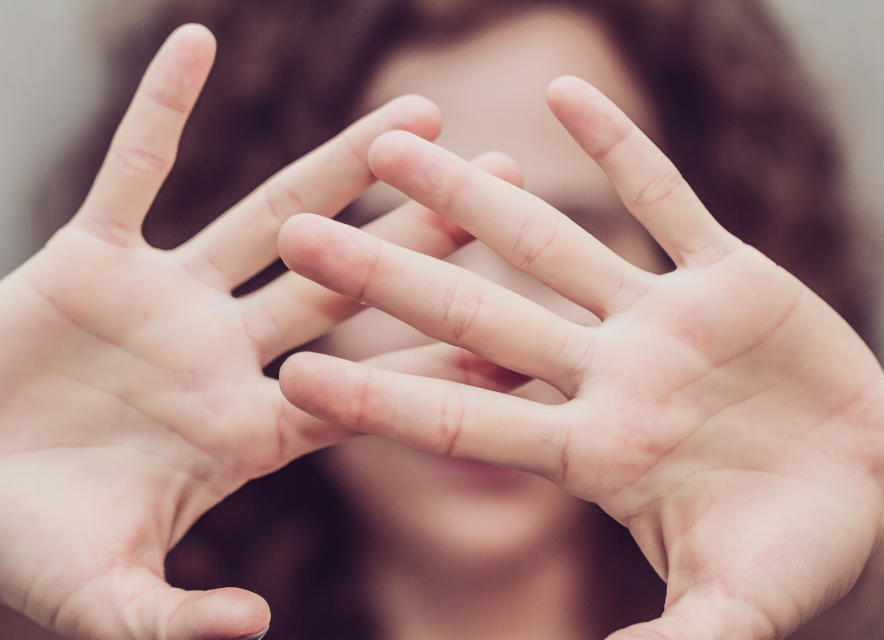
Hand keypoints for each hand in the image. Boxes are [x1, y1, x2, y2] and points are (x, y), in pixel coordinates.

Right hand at [0, 24, 522, 639]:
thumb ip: (177, 622)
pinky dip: (159, 110)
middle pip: (348, 284)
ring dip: (343, 165)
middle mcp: (225, 354)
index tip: (521, 332)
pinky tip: (197, 43)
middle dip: (425, 239)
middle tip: (504, 183)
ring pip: (272, 216)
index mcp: (248, 430)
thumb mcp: (102, 599)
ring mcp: (164, 301)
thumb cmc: (20, 548)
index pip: (369, 389)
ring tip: (420, 114)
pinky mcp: (89, 262)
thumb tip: (255, 624)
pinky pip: (131, 170)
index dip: (442, 365)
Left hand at [278, 76, 883, 638]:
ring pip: (550, 244)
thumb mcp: (733, 613)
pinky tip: (563, 93)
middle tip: (292, 232)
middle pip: (476, 314)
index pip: (465, 421)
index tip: (295, 373)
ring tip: (391, 144)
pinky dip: (620, 150)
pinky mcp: (729, 281)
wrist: (859, 499)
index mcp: (594, 455)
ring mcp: (662, 322)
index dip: (381, 399)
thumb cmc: (790, 564)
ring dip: (474, 193)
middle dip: (387, 274)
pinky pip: (667, 200)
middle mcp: (608, 377)